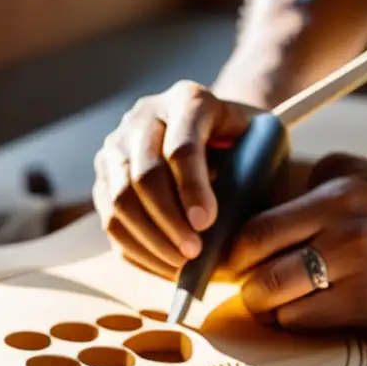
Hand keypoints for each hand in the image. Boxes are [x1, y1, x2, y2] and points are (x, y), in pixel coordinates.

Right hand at [92, 80, 255, 278]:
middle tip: (194, 254)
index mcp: (188, 100)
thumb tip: (232, 232)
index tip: (207, 223)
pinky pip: (109, 219)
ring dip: (150, 239)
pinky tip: (163, 265)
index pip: (181, 146)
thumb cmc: (246, 144)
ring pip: (119, 199)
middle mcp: (145, 115)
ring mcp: (118, 143)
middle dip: (169, 220)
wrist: (217, 130)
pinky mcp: (105, 174)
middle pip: (144, 174)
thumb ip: (253, 175)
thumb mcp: (261, 146)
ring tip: (180, 265)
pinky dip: (136, 248)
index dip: (192, 188)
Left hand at [224, 153, 366, 329]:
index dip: (232, 252)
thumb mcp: (351, 172)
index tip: (228, 258)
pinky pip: (306, 323)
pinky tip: (297, 309)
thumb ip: (302, 189)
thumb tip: (248, 216)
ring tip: (267, 298)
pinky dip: (290, 319)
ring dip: (264, 306)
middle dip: (241, 284)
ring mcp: (358, 275)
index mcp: (335, 196)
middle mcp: (345, 235)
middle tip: (242, 282)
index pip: (256, 231)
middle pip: (260, 273)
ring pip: (279, 305)